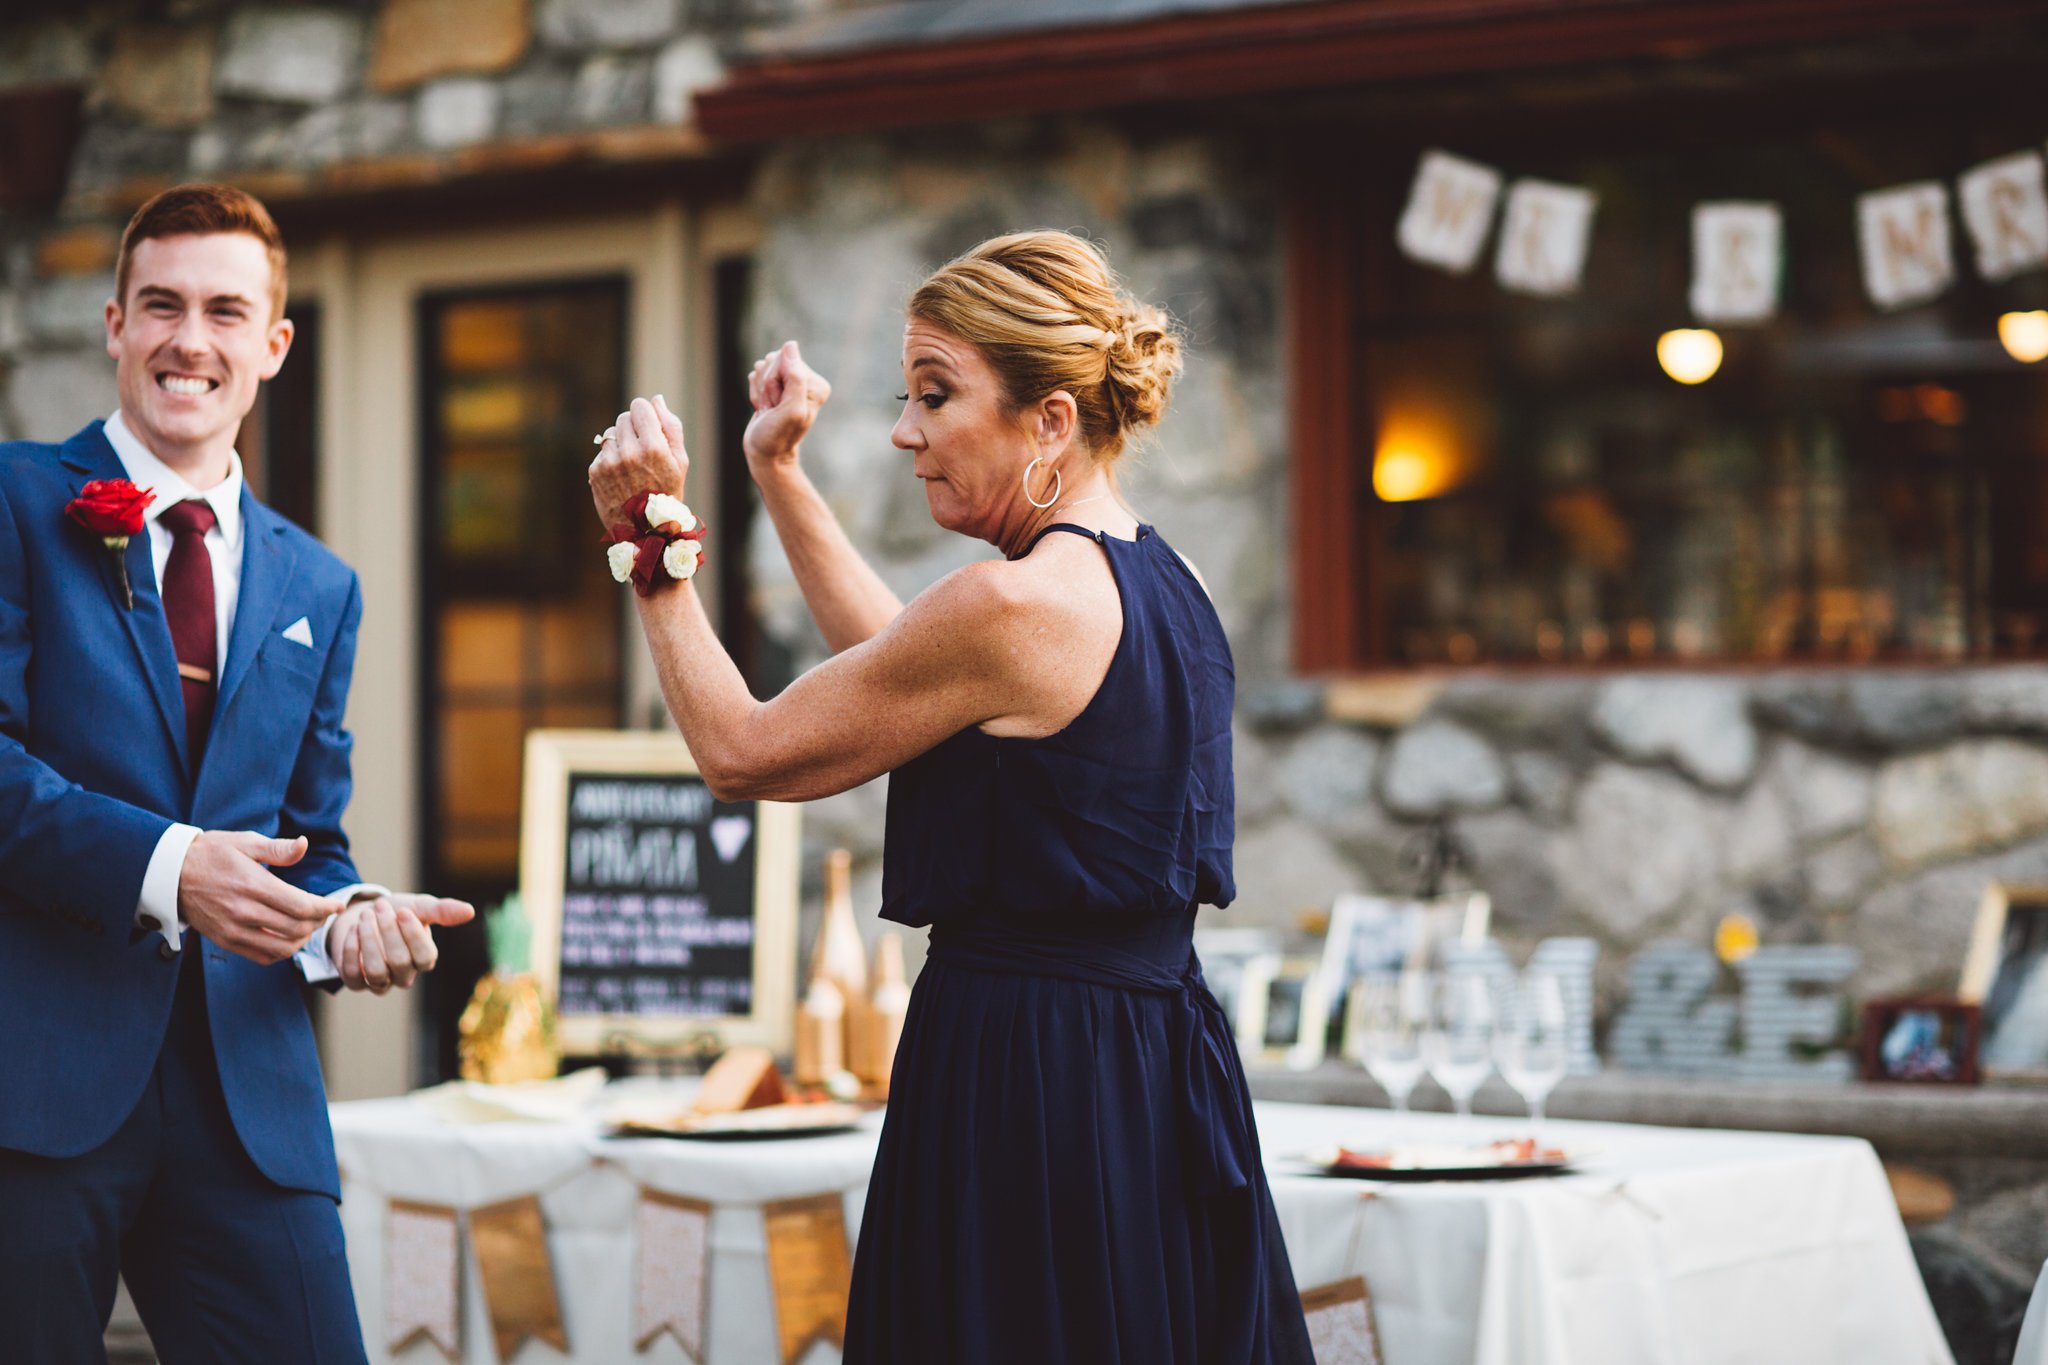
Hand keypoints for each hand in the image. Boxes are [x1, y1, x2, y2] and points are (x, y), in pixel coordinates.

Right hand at [176, 832, 341, 965]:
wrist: (170, 874)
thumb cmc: (211, 853)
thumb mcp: (244, 842)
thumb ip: (277, 848)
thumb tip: (305, 844)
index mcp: (253, 885)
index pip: (301, 906)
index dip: (325, 908)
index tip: (337, 905)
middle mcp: (244, 911)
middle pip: (296, 928)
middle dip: (318, 922)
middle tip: (325, 913)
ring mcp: (233, 930)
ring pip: (282, 947)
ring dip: (302, 940)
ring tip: (309, 927)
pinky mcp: (225, 941)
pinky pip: (262, 956)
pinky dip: (281, 951)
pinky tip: (288, 938)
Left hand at [328, 893, 474, 993]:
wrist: (364, 915)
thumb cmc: (397, 913)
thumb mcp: (419, 907)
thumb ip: (442, 911)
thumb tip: (470, 911)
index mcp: (423, 959)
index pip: (425, 958)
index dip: (414, 936)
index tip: (403, 910)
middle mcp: (403, 975)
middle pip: (399, 963)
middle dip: (388, 932)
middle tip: (379, 906)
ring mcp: (379, 982)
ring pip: (376, 972)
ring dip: (369, 941)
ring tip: (365, 916)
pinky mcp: (356, 981)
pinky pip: (352, 974)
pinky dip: (350, 949)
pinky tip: (352, 928)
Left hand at [589, 395, 688, 529]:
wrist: (645, 532)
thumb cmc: (667, 493)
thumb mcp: (680, 461)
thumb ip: (671, 426)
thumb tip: (656, 400)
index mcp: (653, 447)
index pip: (640, 406)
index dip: (646, 415)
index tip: (651, 428)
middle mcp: (629, 452)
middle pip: (624, 417)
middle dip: (634, 428)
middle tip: (643, 450)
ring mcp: (610, 462)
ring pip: (611, 433)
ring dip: (621, 443)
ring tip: (632, 466)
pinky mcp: (596, 471)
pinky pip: (603, 451)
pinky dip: (611, 459)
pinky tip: (621, 476)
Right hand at [742, 341, 830, 473]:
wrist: (765, 454)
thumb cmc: (777, 437)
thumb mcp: (790, 409)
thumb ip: (795, 377)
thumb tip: (790, 345)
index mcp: (816, 385)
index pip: (786, 360)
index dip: (775, 382)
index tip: (779, 405)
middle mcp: (805, 381)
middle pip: (774, 360)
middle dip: (767, 385)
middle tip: (772, 409)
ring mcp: (789, 383)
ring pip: (762, 367)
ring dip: (760, 390)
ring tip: (767, 410)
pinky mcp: (775, 387)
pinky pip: (756, 375)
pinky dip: (754, 393)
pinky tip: (762, 409)